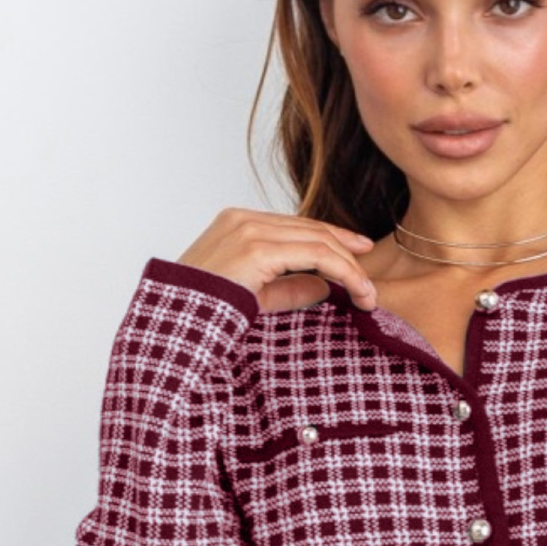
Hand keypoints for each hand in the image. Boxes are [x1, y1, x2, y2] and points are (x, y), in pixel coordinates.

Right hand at [177, 206, 379, 315]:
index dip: (332, 238)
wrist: (175, 325)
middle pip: (311, 229)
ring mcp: (250, 230)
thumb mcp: (255, 298)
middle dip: (348, 254)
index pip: (296, 226)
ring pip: (319, 240)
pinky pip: (316, 254)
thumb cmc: (205, 315)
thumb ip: (288, 288)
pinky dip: (344, 272)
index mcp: (238, 223)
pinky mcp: (258, 249)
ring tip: (368, 296)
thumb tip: (325, 287)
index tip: (359, 254)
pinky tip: (358, 291)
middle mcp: (244, 219)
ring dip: (351, 268)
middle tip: (371, 284)